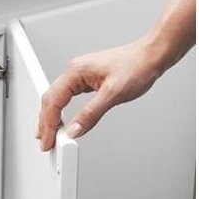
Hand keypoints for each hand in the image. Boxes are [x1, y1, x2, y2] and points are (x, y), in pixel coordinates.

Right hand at [36, 38, 163, 150]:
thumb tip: (74, 130)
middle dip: (45, 123)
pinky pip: (66, 98)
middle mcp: (74, 71)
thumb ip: (90, 114)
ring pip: (56, 99)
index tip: (48, 140)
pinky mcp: (86, 80)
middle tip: (45, 142)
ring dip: (50, 118)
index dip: (48, 124)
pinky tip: (61, 121)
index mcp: (76, 71)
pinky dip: (60, 112)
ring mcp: (79, 75)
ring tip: (49, 135)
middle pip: (50, 100)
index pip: (53, 101)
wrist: (152, 55)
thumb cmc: (137, 66)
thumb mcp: (113, 94)